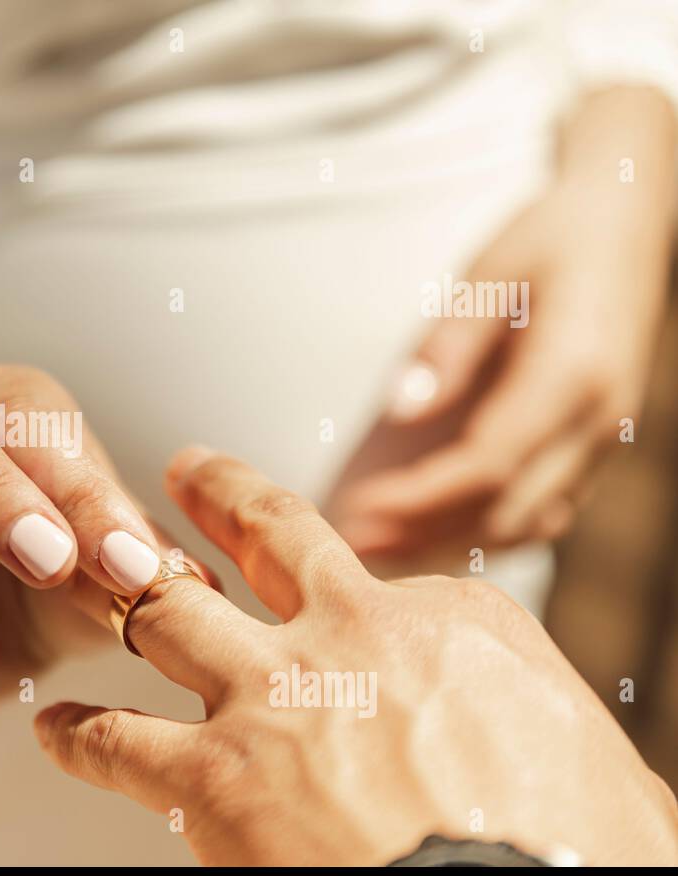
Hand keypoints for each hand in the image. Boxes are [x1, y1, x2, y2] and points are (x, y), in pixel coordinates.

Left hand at [34, 447, 677, 864]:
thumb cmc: (573, 854)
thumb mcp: (591, 761)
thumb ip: (539, 723)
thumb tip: (548, 751)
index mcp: (450, 621)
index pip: (388, 584)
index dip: (357, 596)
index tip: (337, 597)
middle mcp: (351, 634)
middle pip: (268, 536)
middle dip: (220, 494)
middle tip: (190, 470)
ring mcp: (273, 695)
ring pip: (171, 610)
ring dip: (127, 589)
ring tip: (96, 572)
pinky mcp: (212, 773)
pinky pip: (117, 739)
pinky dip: (80, 734)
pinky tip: (55, 729)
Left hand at [331, 87, 676, 556]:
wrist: (627, 221)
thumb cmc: (550, 238)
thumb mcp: (490, 273)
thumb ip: (448, 346)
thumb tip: (403, 410)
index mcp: (573, 375)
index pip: (490, 464)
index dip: (421, 498)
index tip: (360, 511)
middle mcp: (598, 421)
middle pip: (507, 510)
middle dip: (426, 535)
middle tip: (351, 546)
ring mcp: (603, 440)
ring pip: (527, 523)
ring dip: (452, 544)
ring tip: (379, 550)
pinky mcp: (593, 446)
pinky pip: (542, 511)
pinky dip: (485, 532)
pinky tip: (430, 535)